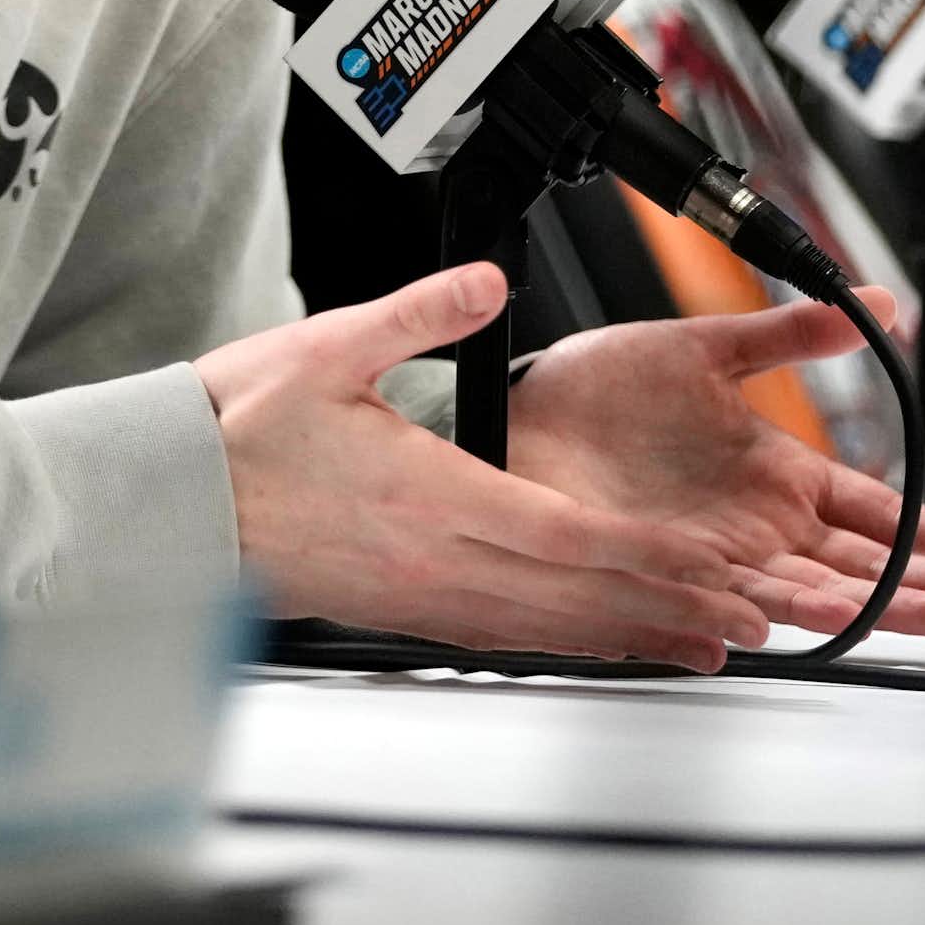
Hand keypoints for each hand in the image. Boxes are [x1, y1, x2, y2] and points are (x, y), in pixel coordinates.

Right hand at [196, 262, 773, 669]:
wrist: (173, 500)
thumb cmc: (237, 429)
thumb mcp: (328, 345)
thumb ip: (420, 312)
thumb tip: (488, 281)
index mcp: (432, 494)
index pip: (568, 538)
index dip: (652, 559)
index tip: (715, 567)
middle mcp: (438, 560)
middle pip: (579, 598)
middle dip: (673, 610)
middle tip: (750, 620)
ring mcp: (421, 594)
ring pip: (549, 627)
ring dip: (633, 635)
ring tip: (704, 644)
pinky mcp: (402, 608)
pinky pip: (507, 632)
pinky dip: (569, 638)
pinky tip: (598, 638)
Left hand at [506, 289, 924, 641]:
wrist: (514, 416)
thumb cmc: (596, 388)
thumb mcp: (705, 347)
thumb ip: (789, 333)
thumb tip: (872, 303)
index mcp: (778, 476)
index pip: (880, 512)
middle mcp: (758, 527)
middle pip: (865, 566)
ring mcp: (717, 558)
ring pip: (813, 593)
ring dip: (875, 606)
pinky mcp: (667, 574)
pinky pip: (725, 601)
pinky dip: (764, 613)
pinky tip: (803, 621)